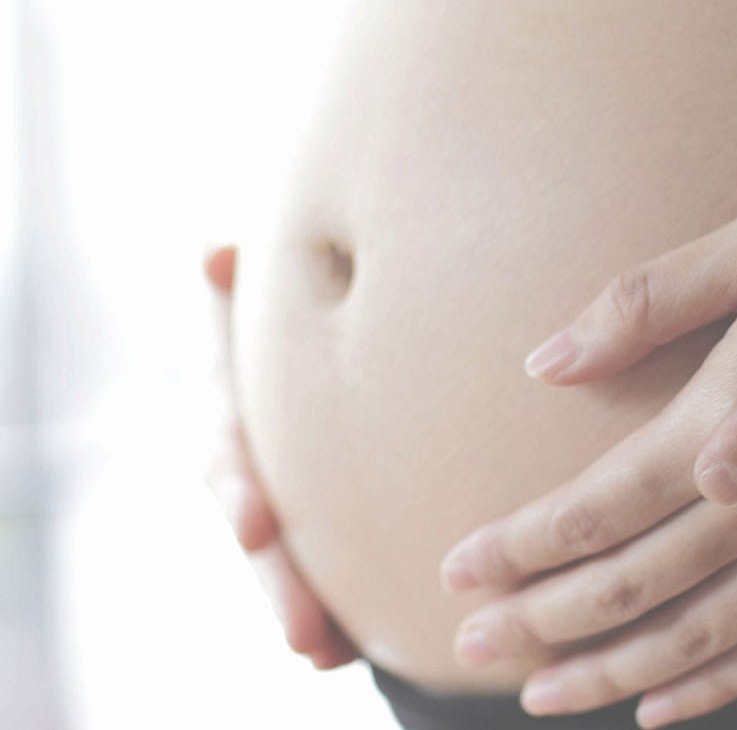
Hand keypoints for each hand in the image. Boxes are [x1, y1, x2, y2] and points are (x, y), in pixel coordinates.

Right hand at [203, 246, 357, 669]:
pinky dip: (338, 622)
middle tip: (303, 632)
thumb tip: (216, 251)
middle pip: (260, 532)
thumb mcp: (285, 298)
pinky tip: (349, 652)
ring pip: (287, 569)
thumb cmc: (312, 312)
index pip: (229, 450)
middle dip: (279, 584)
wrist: (349, 347)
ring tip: (325, 655)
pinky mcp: (326, 529)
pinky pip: (332, 582)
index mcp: (238, 408)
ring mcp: (287, 501)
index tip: (256, 527)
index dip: (239, 490)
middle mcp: (252, 462)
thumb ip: (247, 287)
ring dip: (303, 613)